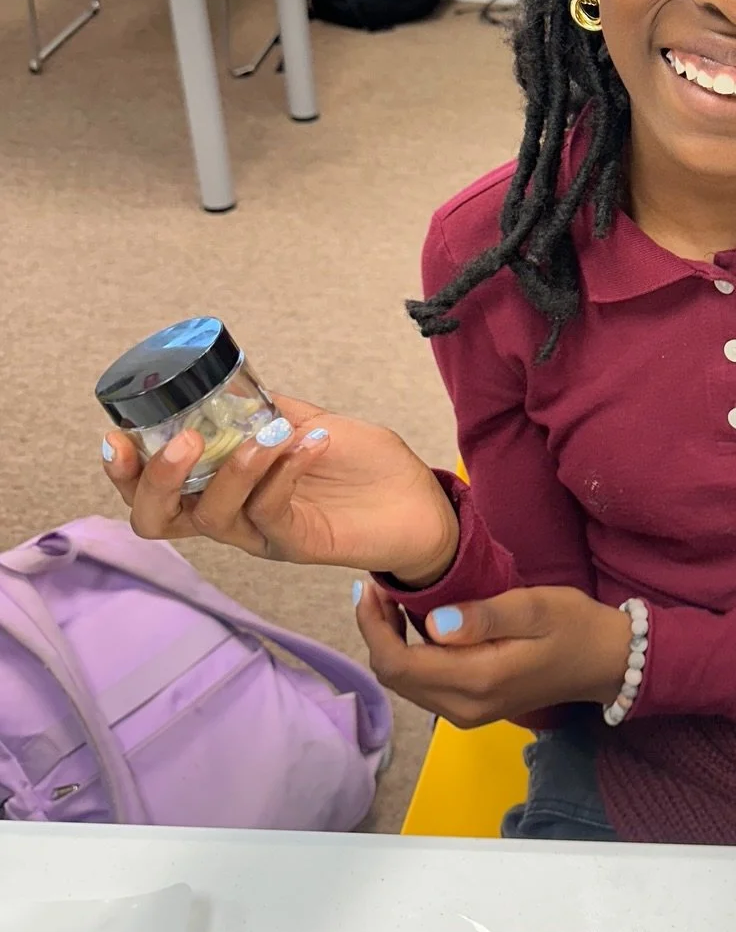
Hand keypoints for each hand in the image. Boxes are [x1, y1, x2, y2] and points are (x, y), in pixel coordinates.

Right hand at [103, 394, 458, 584]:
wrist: (422, 500)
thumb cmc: (365, 467)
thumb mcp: (312, 425)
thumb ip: (272, 412)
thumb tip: (233, 387)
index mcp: (226, 489)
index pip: (157, 492)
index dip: (126, 472)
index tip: (117, 436)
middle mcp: (235, 517)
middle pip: (162, 519)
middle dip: (158, 481)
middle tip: (182, 444)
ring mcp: (264, 534)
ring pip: (216, 516)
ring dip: (235, 468)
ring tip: (269, 435)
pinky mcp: (299, 544)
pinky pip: (273, 513)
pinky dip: (285, 471)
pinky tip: (310, 441)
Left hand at [355, 584, 632, 727]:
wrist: (605, 661)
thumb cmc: (574, 624)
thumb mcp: (536, 607)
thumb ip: (484, 617)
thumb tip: (432, 623)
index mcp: (476, 680)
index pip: (399, 663)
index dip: (373, 627)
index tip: (371, 587)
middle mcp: (463, 707)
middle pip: (395, 677)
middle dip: (376, 632)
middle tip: (378, 588)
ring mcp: (466, 714)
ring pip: (405, 684)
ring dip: (391, 644)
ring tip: (393, 600)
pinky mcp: (471, 710)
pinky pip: (423, 686)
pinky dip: (410, 656)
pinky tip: (418, 625)